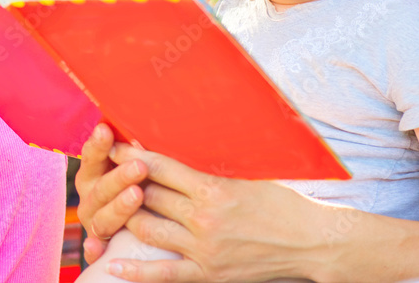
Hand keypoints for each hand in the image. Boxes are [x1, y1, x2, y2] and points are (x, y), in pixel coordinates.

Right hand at [75, 125, 148, 263]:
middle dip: (119, 176)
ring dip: (118, 207)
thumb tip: (137, 123)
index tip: (106, 130)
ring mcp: (95, 223)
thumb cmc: (144, 183)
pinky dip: (94, 249)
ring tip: (136, 195)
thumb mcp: (139, 164)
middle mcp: (92, 198)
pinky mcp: (101, 248)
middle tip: (140, 166)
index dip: (98, 145)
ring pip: (102, 217)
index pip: (92, 157)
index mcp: (95, 174)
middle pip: (100, 188)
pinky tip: (97, 247)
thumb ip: (136, 150)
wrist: (148, 222)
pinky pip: (95, 251)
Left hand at [106, 144, 324, 281]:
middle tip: (107, 172)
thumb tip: (184, 164)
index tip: (117, 148)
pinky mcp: (208, 273)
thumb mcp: (248, 180)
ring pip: (149, 229)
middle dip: (126, 182)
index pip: (163, 168)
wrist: (311, 243)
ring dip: (128, 217)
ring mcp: (203, 249)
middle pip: (150, 196)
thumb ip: (214, 176)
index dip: (135, 157)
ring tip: (112, 206)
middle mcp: (204, 218)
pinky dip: (136, 270)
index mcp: (215, 189)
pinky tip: (114, 262)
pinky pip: (163, 274)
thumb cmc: (285, 205)